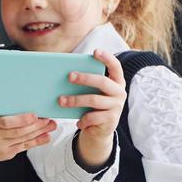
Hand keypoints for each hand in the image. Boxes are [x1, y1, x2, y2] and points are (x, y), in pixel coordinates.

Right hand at [0, 114, 58, 161]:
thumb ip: (4, 110)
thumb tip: (27, 101)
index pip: (6, 122)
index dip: (21, 119)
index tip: (34, 115)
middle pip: (18, 132)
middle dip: (35, 126)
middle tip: (48, 119)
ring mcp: (0, 147)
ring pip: (23, 139)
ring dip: (39, 132)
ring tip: (51, 126)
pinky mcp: (6, 154)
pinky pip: (24, 147)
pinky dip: (36, 142)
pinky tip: (46, 137)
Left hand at [61, 49, 125, 168]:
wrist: (100, 130)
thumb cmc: (93, 106)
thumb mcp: (92, 92)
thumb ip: (87, 83)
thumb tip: (68, 74)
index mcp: (116, 81)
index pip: (115, 66)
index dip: (107, 58)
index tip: (95, 52)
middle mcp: (119, 92)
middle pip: (102, 82)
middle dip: (85, 78)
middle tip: (69, 76)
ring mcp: (116, 106)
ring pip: (94, 100)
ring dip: (75, 100)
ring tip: (61, 100)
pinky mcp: (111, 119)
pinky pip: (94, 117)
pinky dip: (83, 119)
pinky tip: (77, 122)